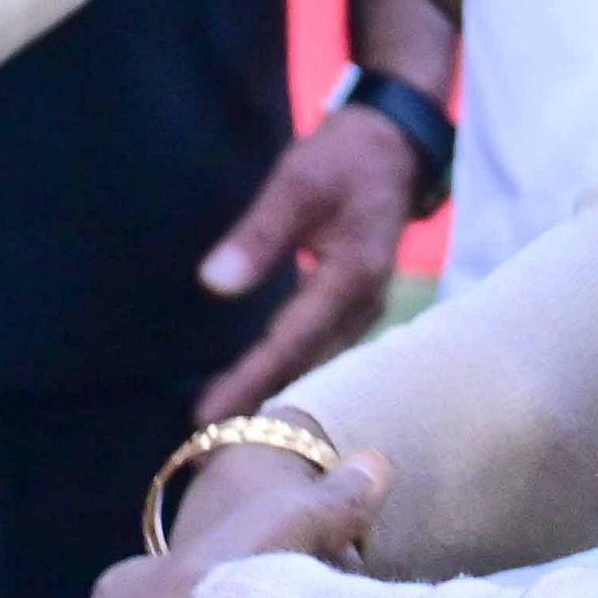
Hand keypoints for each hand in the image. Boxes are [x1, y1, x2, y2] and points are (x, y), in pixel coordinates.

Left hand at [192, 102, 425, 416]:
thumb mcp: (297, 182)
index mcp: (354, 277)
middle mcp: (366, 306)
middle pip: (305, 367)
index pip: (291, 342)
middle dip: (258, 405)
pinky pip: (319, 350)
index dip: (249, 381)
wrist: (392, 149)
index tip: (209, 416)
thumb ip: (258, 234)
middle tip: (206, 448)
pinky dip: (287, 372)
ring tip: (224, 433)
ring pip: (315, 365)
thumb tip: (214, 284)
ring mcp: (364, 310)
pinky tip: (259, 393)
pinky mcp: (355, 309)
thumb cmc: (342, 159)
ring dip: (272, 395)